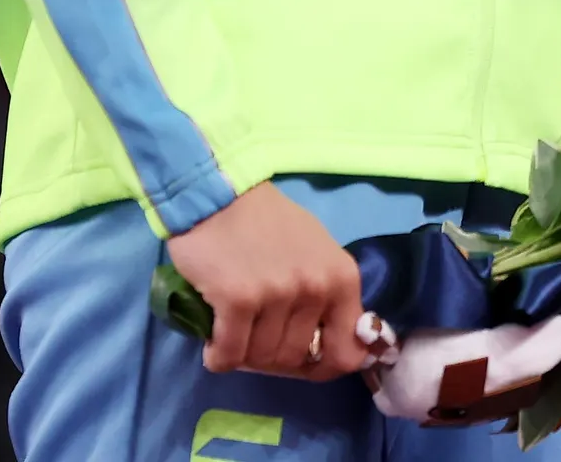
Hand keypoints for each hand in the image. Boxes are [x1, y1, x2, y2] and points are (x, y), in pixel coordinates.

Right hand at [164, 182, 369, 381]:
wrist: (220, 193)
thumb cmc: (267, 223)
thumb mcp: (316, 252)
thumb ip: (327, 296)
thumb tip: (332, 345)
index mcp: (342, 278)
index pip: (347, 354)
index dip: (321, 367)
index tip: (299, 362)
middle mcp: (316, 287)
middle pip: (295, 359)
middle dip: (270, 358)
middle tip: (253, 337)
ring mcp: (278, 294)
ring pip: (261, 359)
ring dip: (242, 354)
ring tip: (233, 332)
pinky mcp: (238, 299)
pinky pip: (229, 354)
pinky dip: (218, 356)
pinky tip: (213, 343)